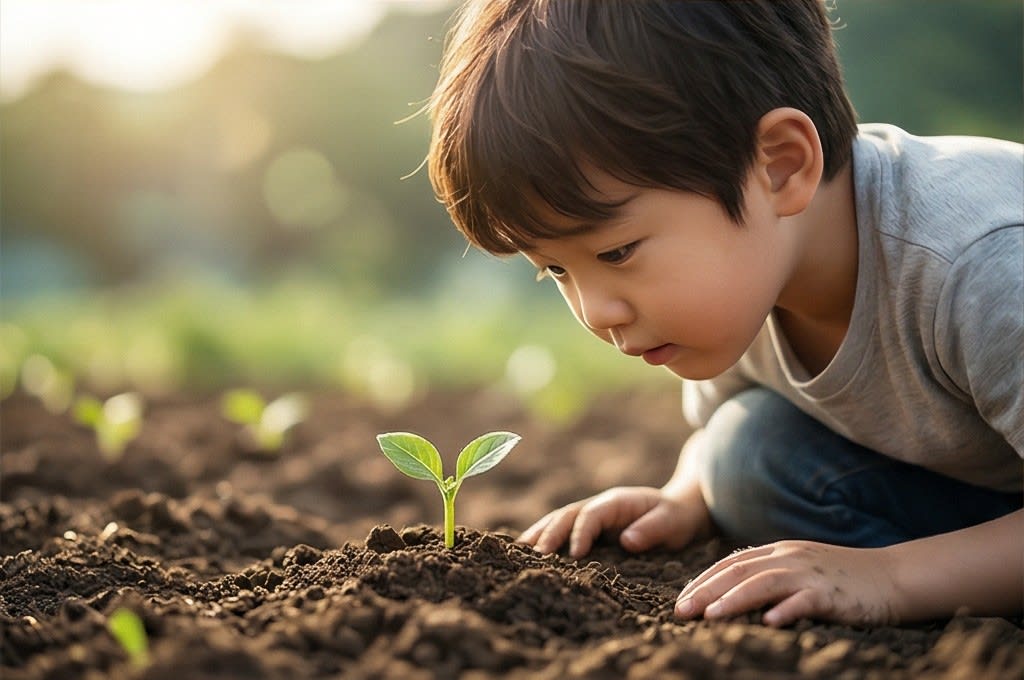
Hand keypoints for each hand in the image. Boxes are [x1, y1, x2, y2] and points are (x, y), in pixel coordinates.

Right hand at [518, 485, 709, 558]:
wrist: (679, 511)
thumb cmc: (677, 519)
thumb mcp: (673, 523)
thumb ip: (652, 529)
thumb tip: (627, 540)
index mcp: (617, 502)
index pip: (591, 514)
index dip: (581, 532)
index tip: (575, 555)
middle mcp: (599, 505)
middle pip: (567, 515)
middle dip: (549, 533)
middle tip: (534, 555)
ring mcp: (592, 515)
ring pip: (559, 521)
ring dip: (539, 534)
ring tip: (519, 552)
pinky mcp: (589, 528)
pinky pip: (563, 531)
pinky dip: (544, 538)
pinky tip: (528, 552)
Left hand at [674, 540, 899, 626]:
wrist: (893, 576)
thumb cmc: (843, 578)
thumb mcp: (800, 569)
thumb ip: (770, 574)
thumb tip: (732, 590)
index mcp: (780, 551)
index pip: (731, 563)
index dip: (703, 580)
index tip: (681, 601)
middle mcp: (790, 557)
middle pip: (738, 571)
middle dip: (706, 591)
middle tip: (681, 611)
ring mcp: (810, 573)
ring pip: (764, 583)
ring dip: (734, 599)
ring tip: (710, 616)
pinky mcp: (832, 592)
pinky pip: (805, 600)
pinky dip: (786, 610)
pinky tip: (768, 623)